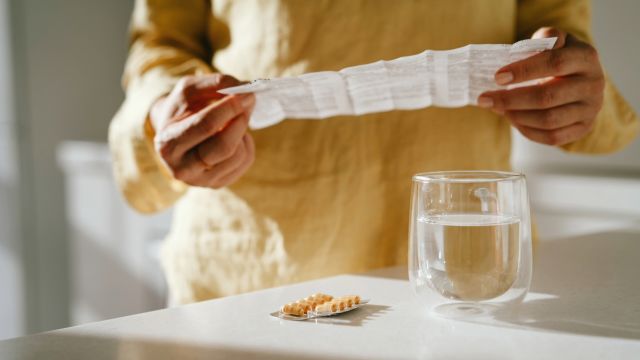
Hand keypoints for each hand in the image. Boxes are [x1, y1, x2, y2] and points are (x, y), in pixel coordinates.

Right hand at [150, 74, 255, 187]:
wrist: (175, 135)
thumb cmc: (183, 109)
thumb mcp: (189, 89)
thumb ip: (215, 84)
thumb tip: (246, 89)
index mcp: (167, 143)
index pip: (205, 126)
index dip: (229, 108)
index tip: (247, 93)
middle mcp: (181, 168)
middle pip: (224, 147)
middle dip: (241, 121)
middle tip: (250, 100)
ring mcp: (200, 181)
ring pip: (238, 155)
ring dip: (243, 132)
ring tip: (234, 120)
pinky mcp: (217, 183)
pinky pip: (245, 162)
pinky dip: (246, 144)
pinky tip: (234, 136)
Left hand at [478, 28, 604, 145]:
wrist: (583, 80)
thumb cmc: (561, 57)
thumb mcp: (556, 41)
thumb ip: (546, 38)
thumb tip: (526, 49)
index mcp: (586, 58)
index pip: (554, 63)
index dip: (524, 70)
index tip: (497, 77)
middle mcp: (593, 85)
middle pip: (548, 97)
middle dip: (511, 99)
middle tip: (485, 99)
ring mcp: (590, 109)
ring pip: (548, 120)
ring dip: (517, 116)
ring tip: (497, 108)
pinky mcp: (583, 128)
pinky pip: (552, 137)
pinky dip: (527, 130)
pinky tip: (512, 119)